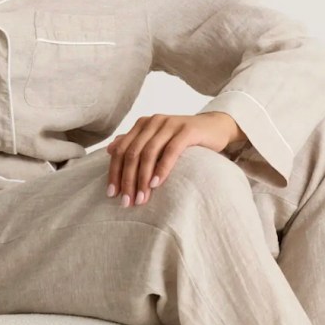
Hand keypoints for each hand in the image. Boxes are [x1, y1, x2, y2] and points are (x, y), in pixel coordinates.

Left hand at [105, 112, 245, 206]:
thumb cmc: (182, 139)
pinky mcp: (187, 130)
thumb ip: (135, 143)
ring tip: (142, 199)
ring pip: (148, 153)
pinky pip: (171, 151)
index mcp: (142, 124)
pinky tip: (157, 184)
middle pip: (132, 153)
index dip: (114, 172)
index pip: (121, 150)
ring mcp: (170, 124)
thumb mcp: (157, 141)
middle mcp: (153, 122)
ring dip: (143, 179)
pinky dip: (162, 168)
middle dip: (127, 180)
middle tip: (127, 202)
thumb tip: (110, 150)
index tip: (112, 194)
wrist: (214, 128)